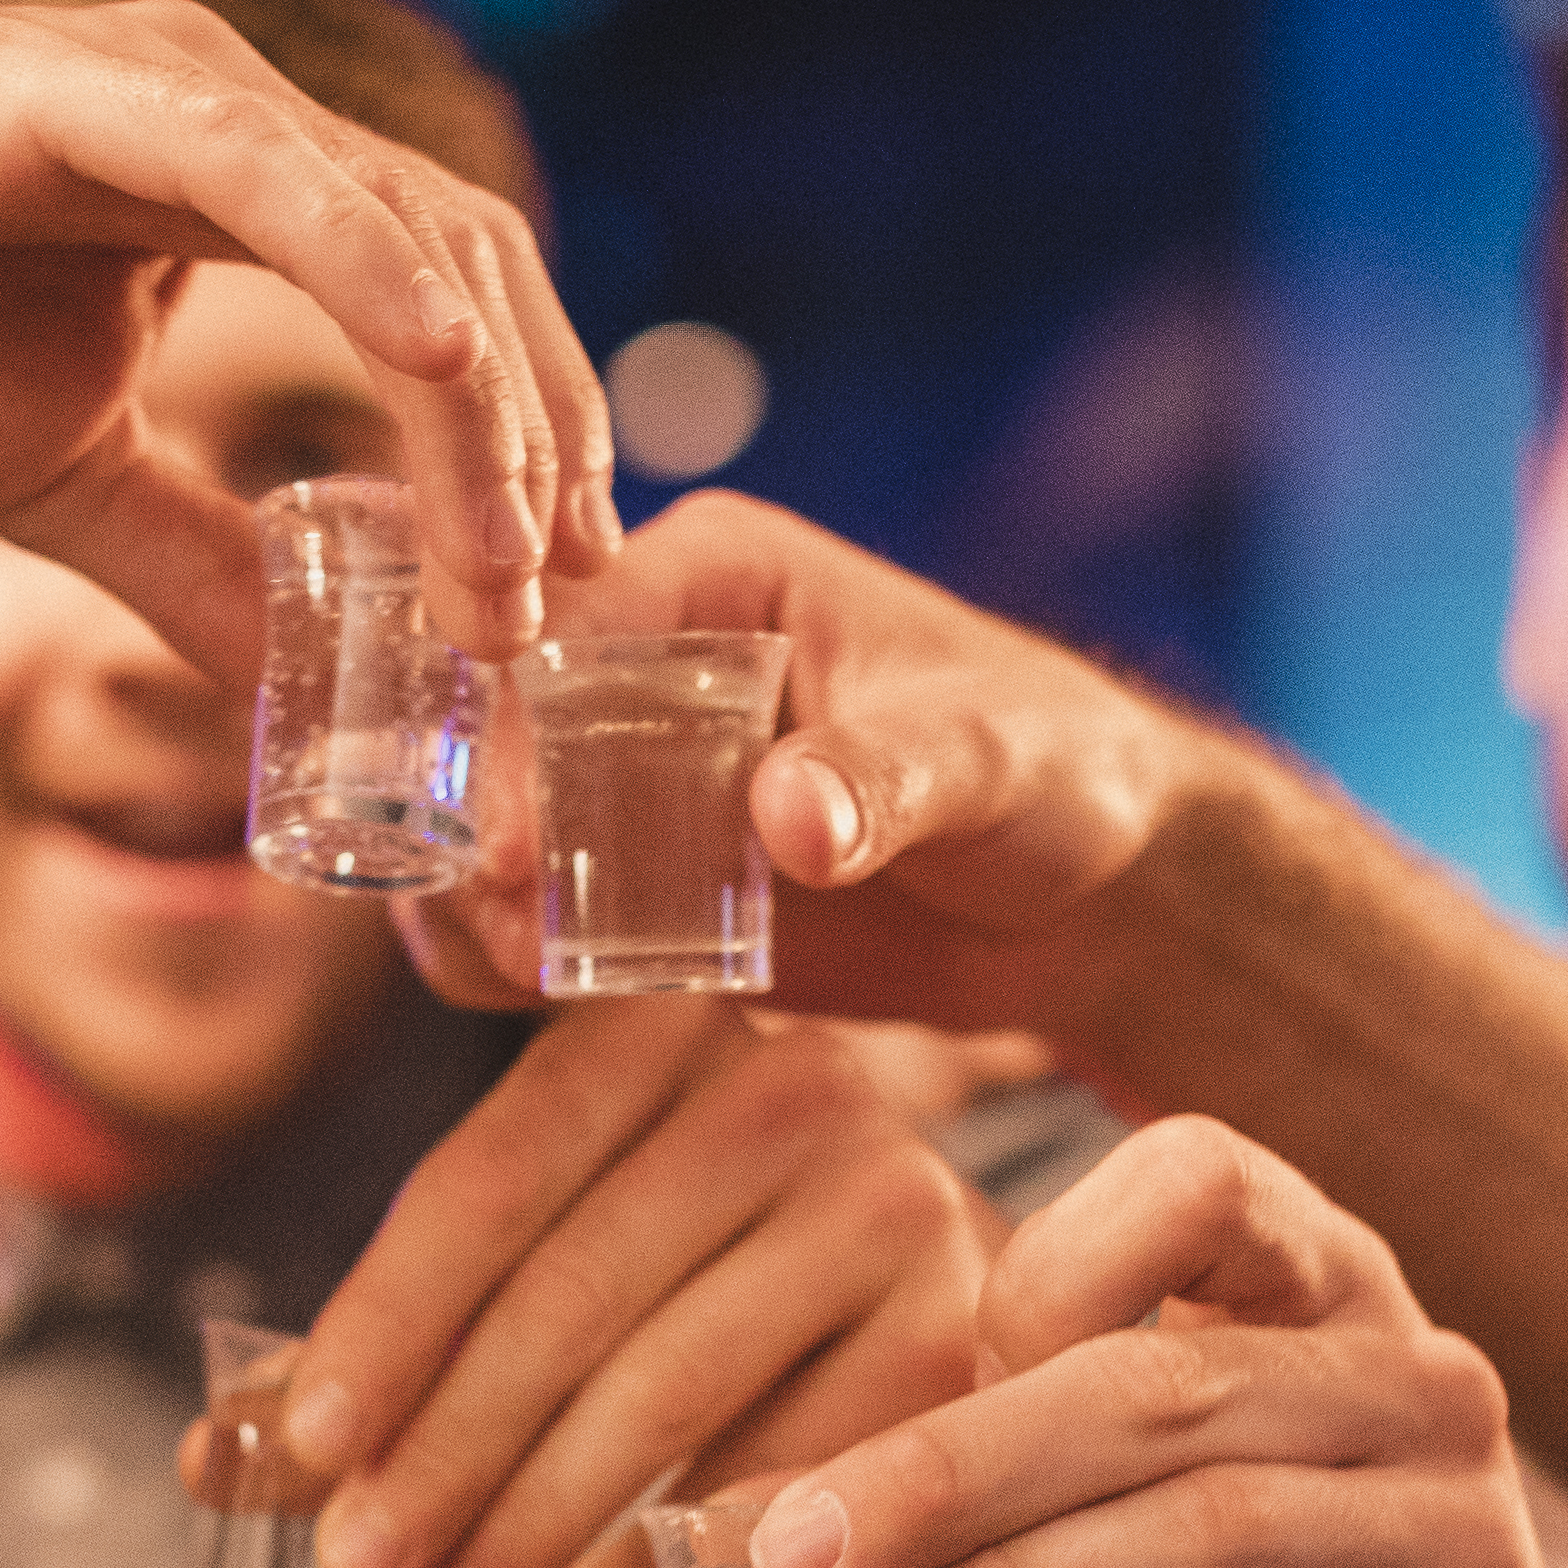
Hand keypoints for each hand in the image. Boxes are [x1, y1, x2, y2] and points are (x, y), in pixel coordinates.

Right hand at [0, 0, 607, 680]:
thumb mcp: (62, 482)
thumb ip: (196, 562)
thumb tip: (303, 690)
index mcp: (245, 190)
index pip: (452, 307)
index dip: (528, 446)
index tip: (552, 596)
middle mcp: (240, 119)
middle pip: (474, 269)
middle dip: (541, 444)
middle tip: (556, 603)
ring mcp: (178, 91)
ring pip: (408, 235)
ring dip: (480, 408)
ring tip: (508, 558)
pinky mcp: (98, 95)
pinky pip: (280, 182)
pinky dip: (377, 275)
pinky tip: (442, 374)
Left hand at [282, 1003, 997, 1567]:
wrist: (928, 1303)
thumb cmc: (683, 1283)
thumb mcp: (534, 1268)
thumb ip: (381, 1355)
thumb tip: (216, 1458)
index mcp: (651, 1028)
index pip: (487, 1178)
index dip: (385, 1321)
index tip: (307, 1452)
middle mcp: (788, 1087)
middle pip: (573, 1292)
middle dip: (449, 1452)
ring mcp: (893, 1203)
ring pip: (673, 1390)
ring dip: (541, 1529)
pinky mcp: (958, 1333)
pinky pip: (787, 1480)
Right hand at [398, 494, 1254, 1038]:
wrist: (1095, 892)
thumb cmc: (1059, 771)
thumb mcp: (987, 759)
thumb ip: (890, 778)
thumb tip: (787, 819)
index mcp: (715, 574)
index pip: (568, 631)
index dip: (514, 732)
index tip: (509, 847)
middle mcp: (648, 658)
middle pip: (496, 725)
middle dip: (471, 821)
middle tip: (488, 921)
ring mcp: (633, 771)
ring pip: (495, 819)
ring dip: (472, 894)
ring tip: (509, 967)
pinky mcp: (643, 872)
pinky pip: (536, 907)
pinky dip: (511, 952)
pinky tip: (530, 993)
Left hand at [733, 1118, 1567, 1567]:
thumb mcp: (1147, 1487)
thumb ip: (989, 1463)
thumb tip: (732, 1525)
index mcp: (1338, 1282)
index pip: (1197, 1179)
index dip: (1040, 1262)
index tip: (911, 1363)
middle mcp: (1421, 1385)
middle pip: (1161, 1389)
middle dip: (951, 1472)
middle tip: (792, 1556)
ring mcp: (1455, 1544)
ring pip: (1197, 1544)